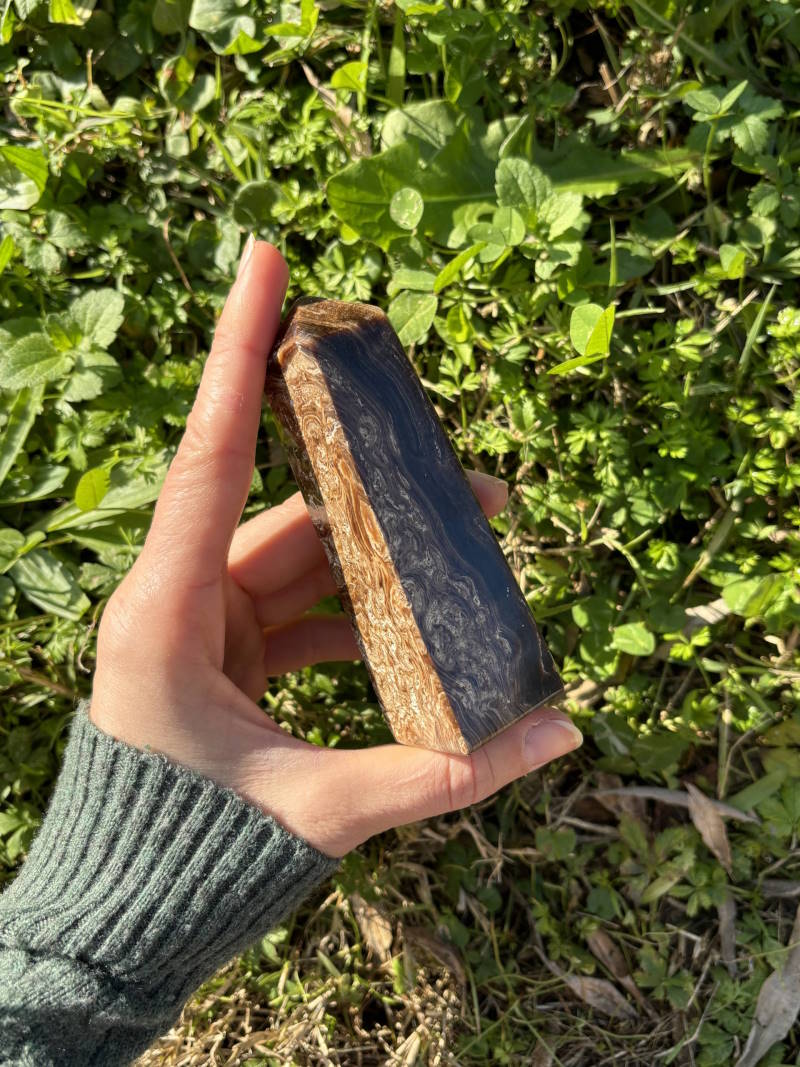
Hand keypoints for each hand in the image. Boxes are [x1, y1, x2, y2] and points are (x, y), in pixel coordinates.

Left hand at [89, 238, 582, 857]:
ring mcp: (203, 624)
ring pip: (304, 560)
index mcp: (167, 611)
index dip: (240, 355)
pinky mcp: (224, 652)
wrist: (118, 918)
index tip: (265, 262)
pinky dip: (360, 614)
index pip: (210, 455)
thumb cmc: (186, 857)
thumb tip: (557, 736)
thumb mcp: (317, 810)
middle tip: (474, 483)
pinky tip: (422, 629)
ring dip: (383, 558)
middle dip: (381, 491)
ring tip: (470, 555)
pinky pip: (303, 609)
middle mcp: (178, 598)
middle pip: (288, 510)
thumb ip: (438, 775)